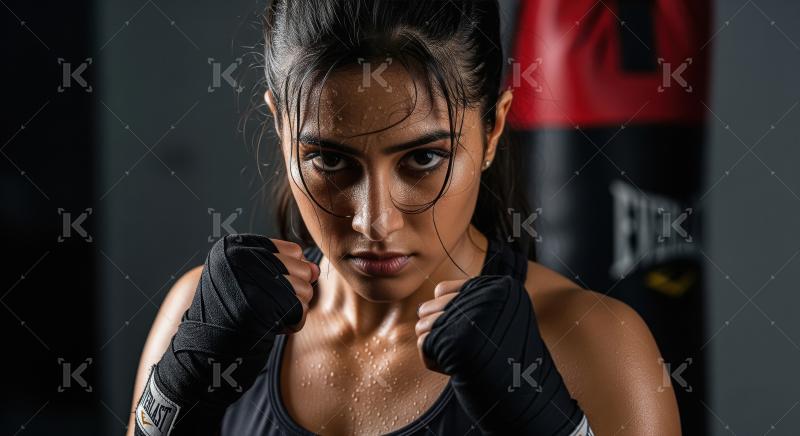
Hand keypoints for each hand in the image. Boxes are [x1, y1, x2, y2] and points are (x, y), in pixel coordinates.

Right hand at [226, 235, 319, 332]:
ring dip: (294, 308)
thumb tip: (315, 269)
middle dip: (296, 291)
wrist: (204, 342)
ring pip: (306, 291)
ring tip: (270, 313)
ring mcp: (252, 282)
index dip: (292, 271)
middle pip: (304, 270)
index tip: (275, 284)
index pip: (294, 251)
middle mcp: (242, 259)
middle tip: (273, 303)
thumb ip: (285, 266)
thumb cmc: (231, 307)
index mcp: (236, 246)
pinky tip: (273, 325)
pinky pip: (300, 312)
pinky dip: (293, 323)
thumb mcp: (249, 275)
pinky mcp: (261, 308)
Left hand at [414, 275, 585, 433]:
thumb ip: (467, 304)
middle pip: (428, 306)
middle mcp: (486, 296)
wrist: (525, 397)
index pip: (441, 290)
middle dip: (437, 332)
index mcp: (499, 287)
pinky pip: (424, 343)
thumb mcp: (498, 319)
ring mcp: (470, 317)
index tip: (467, 333)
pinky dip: (433, 361)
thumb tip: (422, 308)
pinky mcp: (456, 340)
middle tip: (462, 349)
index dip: (446, 316)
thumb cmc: (506, 361)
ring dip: (436, 347)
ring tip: (460, 357)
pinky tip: (455, 367)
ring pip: (422, 325)